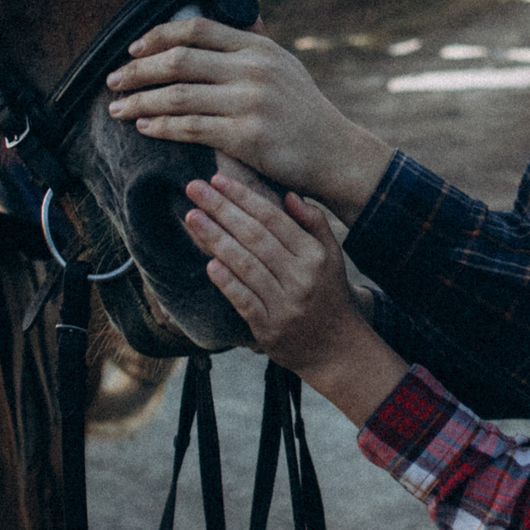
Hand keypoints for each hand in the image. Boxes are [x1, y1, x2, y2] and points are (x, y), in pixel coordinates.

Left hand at [107, 18, 393, 219]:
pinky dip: (161, 126)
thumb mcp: (283, 64)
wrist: (334, 152)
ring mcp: (250, 102)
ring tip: (118, 108)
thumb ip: (251, 40)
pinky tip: (144, 126)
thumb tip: (231, 6)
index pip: (196, 29)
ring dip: (140, 101)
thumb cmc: (302, 110)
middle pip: (179, 60)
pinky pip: (190, 127)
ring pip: (178, 96)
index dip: (157, 36)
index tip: (132, 49)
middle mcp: (253, 69)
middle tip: (113, 81)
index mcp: (258, 47)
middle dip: (137, 71)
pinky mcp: (246, 136)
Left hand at [182, 174, 409, 424]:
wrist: (337, 349)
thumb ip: (314, 223)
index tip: (218, 179)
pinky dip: (227, 282)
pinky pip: (244, 301)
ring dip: (216, 239)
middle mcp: (301, 278)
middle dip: (222, 209)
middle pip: (256, 237)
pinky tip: (209, 264)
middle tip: (194, 189)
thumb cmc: (329, 295)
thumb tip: (289, 195)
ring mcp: (284, 304)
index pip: (274, 219)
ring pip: (247, 265)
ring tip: (192, 217)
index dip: (244, 197)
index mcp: (315, 256)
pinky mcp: (269, 329)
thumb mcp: (332, 256)